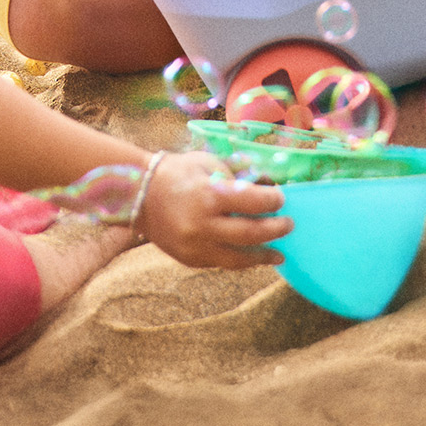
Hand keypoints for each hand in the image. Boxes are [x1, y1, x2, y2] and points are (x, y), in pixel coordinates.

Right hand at [140, 149, 289, 270]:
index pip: (254, 202)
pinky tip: (252, 254)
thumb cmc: (177, 173)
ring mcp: (196, 246)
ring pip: (240, 259)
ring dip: (264, 256)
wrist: (138, 195)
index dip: (273, 200)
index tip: (281, 198)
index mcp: (209, 195)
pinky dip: (240, 259)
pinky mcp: (191, 259)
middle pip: (252, 234)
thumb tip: (267, 182)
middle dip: (276, 229)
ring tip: (278, 254)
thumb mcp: (207, 163)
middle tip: (288, 224)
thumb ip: (237, 173)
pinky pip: (222, 263)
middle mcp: (203, 224)